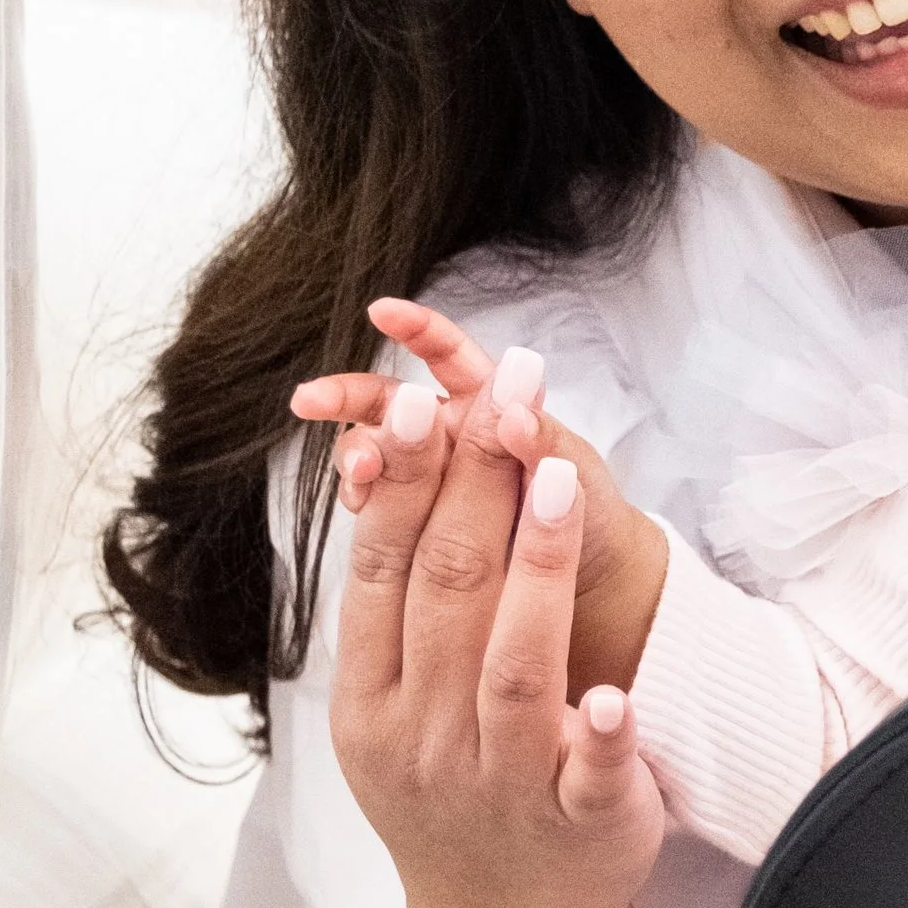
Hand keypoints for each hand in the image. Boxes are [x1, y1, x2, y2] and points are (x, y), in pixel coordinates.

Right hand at [295, 296, 669, 691]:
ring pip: (379, 459)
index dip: (417, 330)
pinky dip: (368, 507)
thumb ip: (545, 443)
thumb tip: (513, 411)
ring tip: (356, 474)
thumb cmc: (593, 523)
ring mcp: (433, 487)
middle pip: (392, 406)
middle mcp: (455, 442)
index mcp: (493, 410)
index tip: (381, 311)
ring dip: (359, 458)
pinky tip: (362, 512)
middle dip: (349, 398)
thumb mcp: (577, 481)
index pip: (448, 356)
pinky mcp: (419, 532)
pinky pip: (381, 511)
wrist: (597, 596)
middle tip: (310, 401)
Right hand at [324, 341, 665, 907]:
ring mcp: (502, 780)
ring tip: (557, 478)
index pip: (385, 573)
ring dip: (536, 570)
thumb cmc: (450, 788)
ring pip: (514, 666)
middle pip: (448, 593)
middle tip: (502, 393)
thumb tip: (390, 473)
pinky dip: (599, 735)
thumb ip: (395, 609)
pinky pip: (589, 772)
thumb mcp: (391, 710)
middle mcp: (427, 738)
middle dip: (474, 484)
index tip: (427, 401)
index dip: (408, 483)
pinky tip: (614, 696)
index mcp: (374, 702)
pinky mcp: (580, 820)